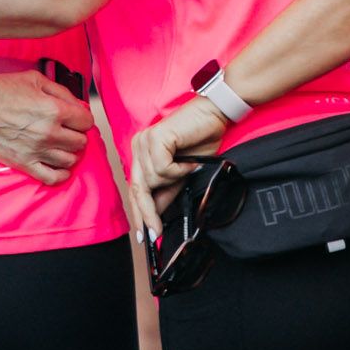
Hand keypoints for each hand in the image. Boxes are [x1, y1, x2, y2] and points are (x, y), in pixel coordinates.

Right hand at [0, 70, 92, 186]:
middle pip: (80, 142)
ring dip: (68, 152)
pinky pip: (53, 177)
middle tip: (66, 129)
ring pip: (70, 160)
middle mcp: (50, 132)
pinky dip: (61, 174)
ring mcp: (37, 151)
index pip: (86, 121)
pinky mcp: (24, 164)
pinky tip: (58, 166)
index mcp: (54, 110)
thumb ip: (61, 91)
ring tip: (60, 145)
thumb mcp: (34, 79)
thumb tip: (77, 105)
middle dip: (76, 134)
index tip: (75, 117)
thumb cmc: (0, 89)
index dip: (82, 118)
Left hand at [128, 96, 229, 238]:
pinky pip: (163, 169)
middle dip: (147, 212)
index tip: (145, 235)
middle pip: (137, 188)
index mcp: (142, 153)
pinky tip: (189, 160)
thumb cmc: (200, 140)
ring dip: (174, 180)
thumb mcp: (183, 173)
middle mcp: (138, 146)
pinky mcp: (154, 138)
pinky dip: (179, 169)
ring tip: (189, 167)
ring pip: (153, 180)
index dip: (139, 212)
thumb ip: (168, 189)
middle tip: (156, 232)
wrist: (213, 115)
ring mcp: (144, 141)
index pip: (135, 188)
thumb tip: (158, 212)